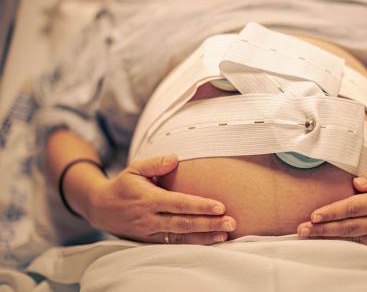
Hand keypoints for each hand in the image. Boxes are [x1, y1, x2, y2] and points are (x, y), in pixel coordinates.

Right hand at [85, 155, 236, 244]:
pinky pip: (175, 244)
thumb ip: (156, 163)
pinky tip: (211, 241)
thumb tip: (176, 157)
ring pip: (181, 237)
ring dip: (205, 237)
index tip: (220, 206)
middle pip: (184, 223)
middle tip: (231, 223)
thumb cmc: (123, 185)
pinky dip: (194, 243)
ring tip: (225, 235)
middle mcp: (150, 218)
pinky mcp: (151, 240)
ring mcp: (150, 232)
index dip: (200, 206)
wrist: (100, 208)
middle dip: (209, 224)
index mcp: (148, 199)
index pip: (178, 204)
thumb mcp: (135, 168)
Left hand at [296, 164, 366, 245]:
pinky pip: (366, 245)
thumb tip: (355, 183)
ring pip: (356, 238)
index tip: (314, 214)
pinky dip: (347, 244)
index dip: (333, 212)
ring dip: (331, 238)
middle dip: (324, 229)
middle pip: (351, 226)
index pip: (355, 207)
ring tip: (310, 235)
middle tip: (303, 229)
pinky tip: (331, 242)